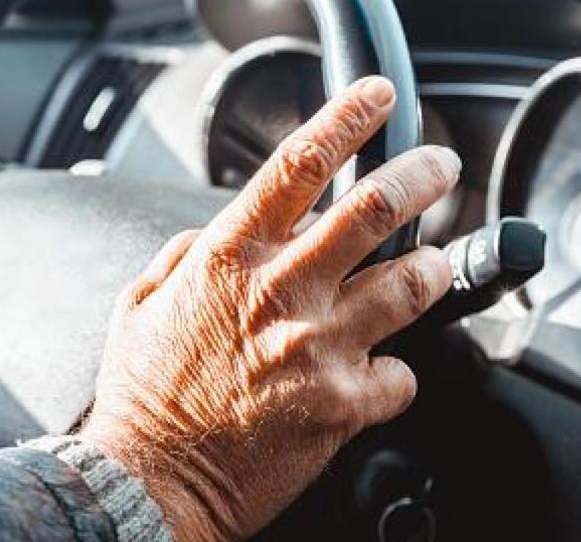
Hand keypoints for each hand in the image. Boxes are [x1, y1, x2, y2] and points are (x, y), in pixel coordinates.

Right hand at [78, 76, 460, 540]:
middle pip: (376, 208)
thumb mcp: (140, 304)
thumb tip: (219, 231)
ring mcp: (318, 348)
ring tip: (428, 267)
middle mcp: (279, 292)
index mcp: (229, 259)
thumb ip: (186, 255)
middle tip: (440, 166)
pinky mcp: (343, 405)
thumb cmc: (145, 395)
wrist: (153, 481)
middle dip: (422, 173)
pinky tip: (374, 374)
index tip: (376, 98)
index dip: (345, 119)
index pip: (297, 166)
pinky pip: (402, 375)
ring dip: (430, 268)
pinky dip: (396, 372)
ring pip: (412, 283)